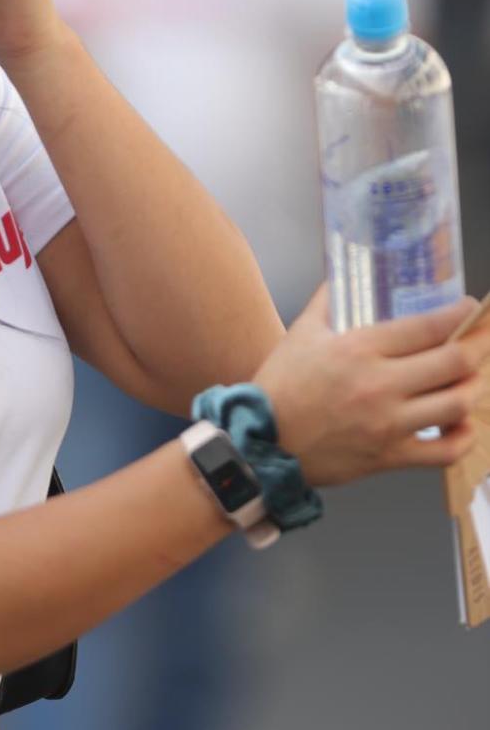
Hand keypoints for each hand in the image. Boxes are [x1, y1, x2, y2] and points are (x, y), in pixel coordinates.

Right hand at [256, 288, 487, 486]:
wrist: (262, 442)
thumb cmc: (281, 385)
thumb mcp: (301, 332)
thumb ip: (329, 300)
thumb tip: (345, 273)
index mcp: (360, 349)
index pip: (428, 327)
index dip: (460, 315)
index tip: (470, 309)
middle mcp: (380, 386)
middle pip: (454, 363)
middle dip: (477, 347)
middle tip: (481, 339)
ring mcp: (388, 424)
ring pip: (457, 405)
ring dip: (472, 388)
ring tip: (471, 378)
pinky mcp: (390, 457)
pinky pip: (445, 452)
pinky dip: (463, 438)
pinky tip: (461, 424)